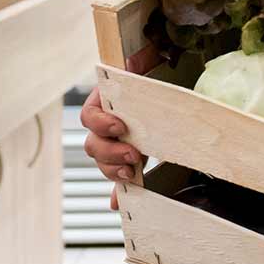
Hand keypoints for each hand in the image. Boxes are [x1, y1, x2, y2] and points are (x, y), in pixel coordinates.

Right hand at [82, 70, 145, 210]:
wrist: (174, 88)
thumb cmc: (158, 76)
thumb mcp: (151, 67)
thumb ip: (142, 61)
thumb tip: (133, 61)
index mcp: (107, 102)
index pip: (88, 115)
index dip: (100, 123)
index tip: (120, 126)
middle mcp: (108, 125)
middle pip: (93, 145)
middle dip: (110, 153)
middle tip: (133, 155)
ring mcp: (117, 144)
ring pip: (103, 163)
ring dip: (113, 170)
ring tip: (131, 172)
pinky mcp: (129, 160)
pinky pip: (118, 180)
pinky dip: (118, 193)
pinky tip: (119, 202)